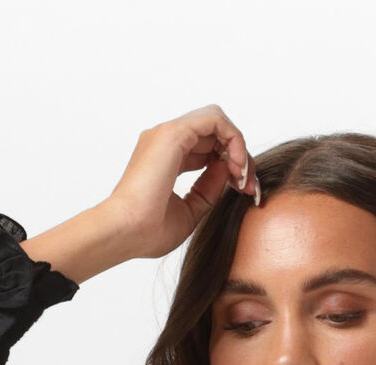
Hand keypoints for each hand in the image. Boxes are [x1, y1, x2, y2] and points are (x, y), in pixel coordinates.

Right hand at [21, 109, 259, 284]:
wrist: (126, 233)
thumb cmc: (148, 231)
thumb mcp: (190, 211)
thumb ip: (208, 189)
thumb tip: (228, 170)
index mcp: (166, 157)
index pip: (207, 147)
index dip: (231, 164)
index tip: (243, 190)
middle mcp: (165, 140)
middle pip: (215, 132)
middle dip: (239, 155)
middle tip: (249, 186)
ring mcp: (168, 134)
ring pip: (216, 121)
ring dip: (238, 146)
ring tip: (243, 177)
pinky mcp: (173, 133)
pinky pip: (215, 120)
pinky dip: (233, 139)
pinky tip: (236, 167)